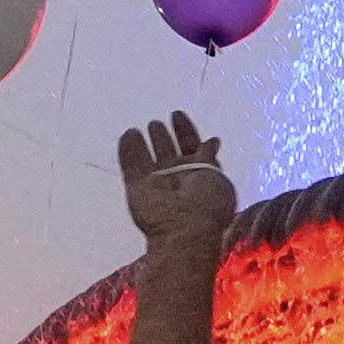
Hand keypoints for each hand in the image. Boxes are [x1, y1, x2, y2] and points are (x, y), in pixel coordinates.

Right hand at [120, 110, 244, 268]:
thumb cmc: (207, 204)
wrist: (185, 230)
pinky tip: (128, 134)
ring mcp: (156, 185)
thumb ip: (208, 158)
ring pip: (148, 158)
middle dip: (164, 137)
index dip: (185, 130)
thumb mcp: (215, 175)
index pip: (192, 146)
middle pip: (169, 152)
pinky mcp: (137, 189)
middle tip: (157, 122)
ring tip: (141, 126)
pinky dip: (128, 149)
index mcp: (200, 175)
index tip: (177, 113)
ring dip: (146, 142)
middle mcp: (177, 179)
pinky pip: (131, 165)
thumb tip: (212, 140)